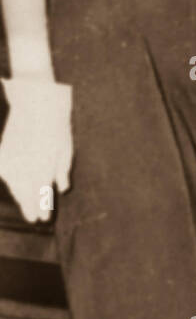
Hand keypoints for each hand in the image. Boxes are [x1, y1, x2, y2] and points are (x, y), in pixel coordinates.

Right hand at [0, 77, 72, 222]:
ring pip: (14, 181)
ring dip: (20, 194)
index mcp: (43, 162)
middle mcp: (26, 161)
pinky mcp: (7, 148)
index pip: (40, 190)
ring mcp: (14, 155)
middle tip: (33, 218)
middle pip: (26, 189)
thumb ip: (63, 168)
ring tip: (26, 205)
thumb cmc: (56, 123)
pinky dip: (10, 178)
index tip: (43, 218)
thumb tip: (62, 188)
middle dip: (30, 205)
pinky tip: (13, 184)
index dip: (41, 205)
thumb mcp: (66, 145)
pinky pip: (6, 169)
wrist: (36, 100)